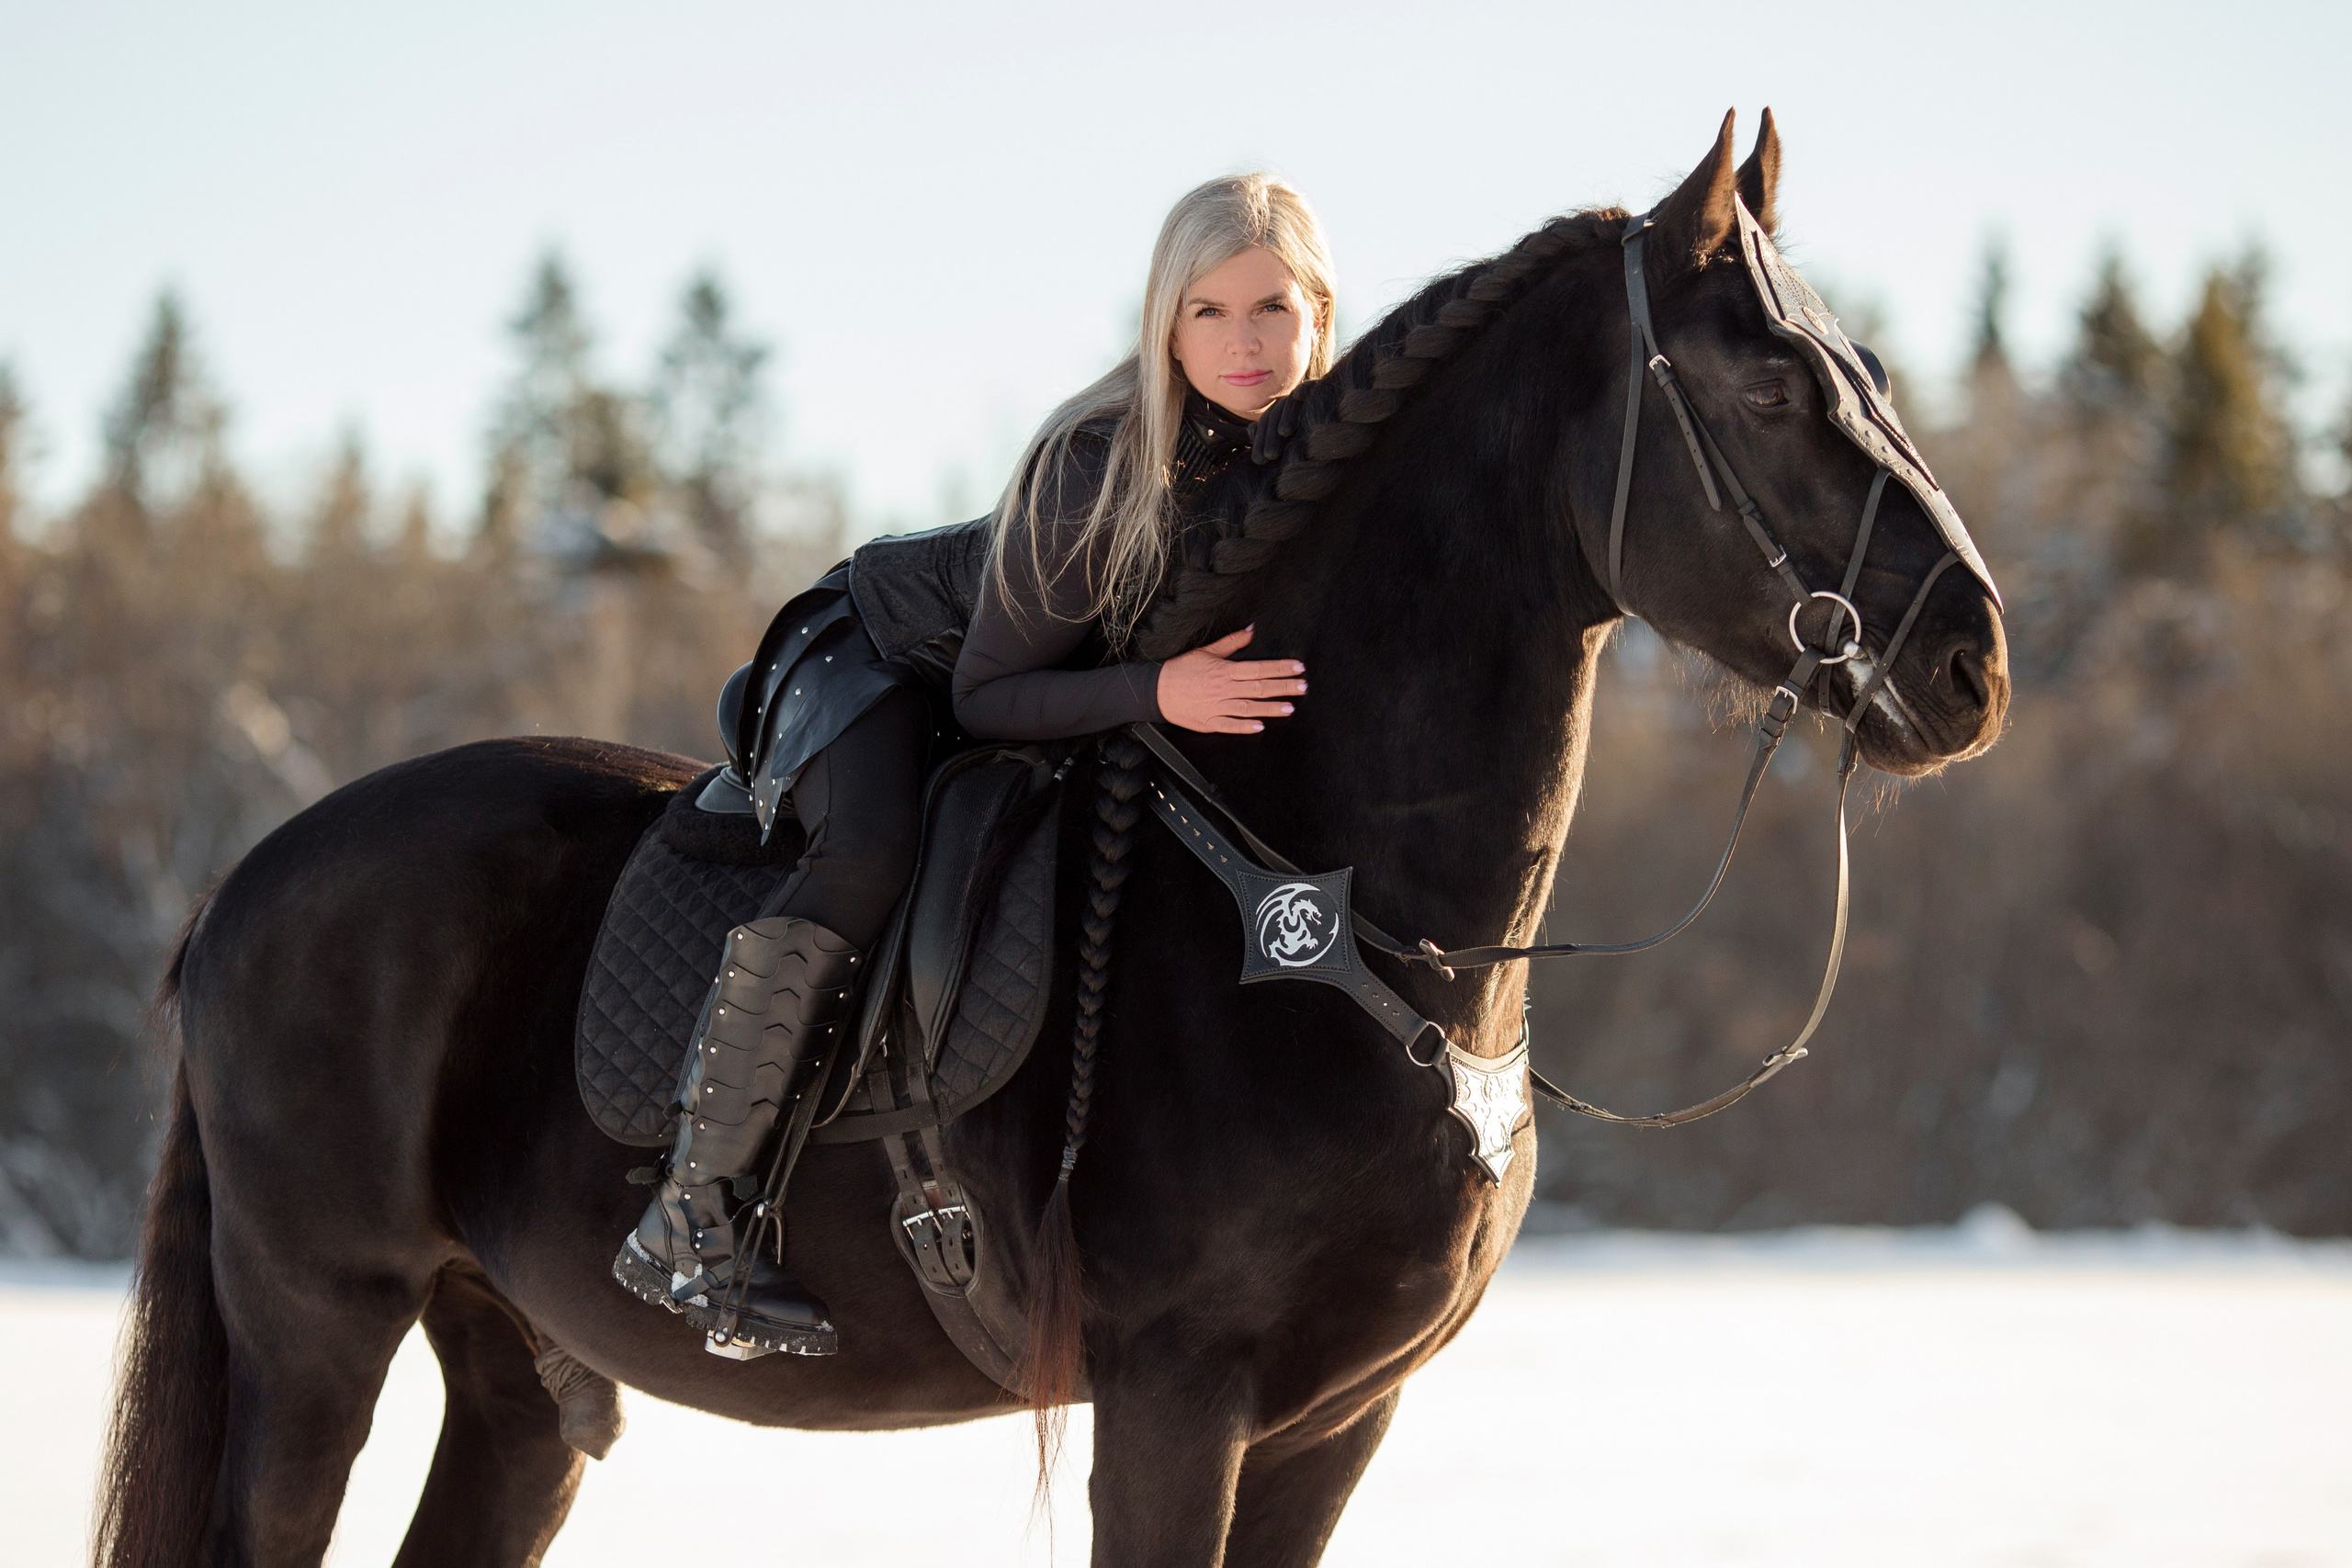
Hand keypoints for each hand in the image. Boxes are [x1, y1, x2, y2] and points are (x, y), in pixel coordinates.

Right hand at [1156, 626, 1306, 735]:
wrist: (1156, 690)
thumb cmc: (1182, 669)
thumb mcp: (1207, 651)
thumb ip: (1232, 642)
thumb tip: (1251, 629)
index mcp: (1225, 670)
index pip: (1259, 668)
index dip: (1280, 668)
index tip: (1298, 668)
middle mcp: (1223, 688)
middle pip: (1259, 687)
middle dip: (1283, 687)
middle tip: (1303, 687)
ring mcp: (1216, 706)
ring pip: (1249, 707)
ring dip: (1270, 708)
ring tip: (1290, 708)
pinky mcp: (1208, 722)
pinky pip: (1229, 724)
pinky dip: (1244, 726)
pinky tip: (1260, 727)